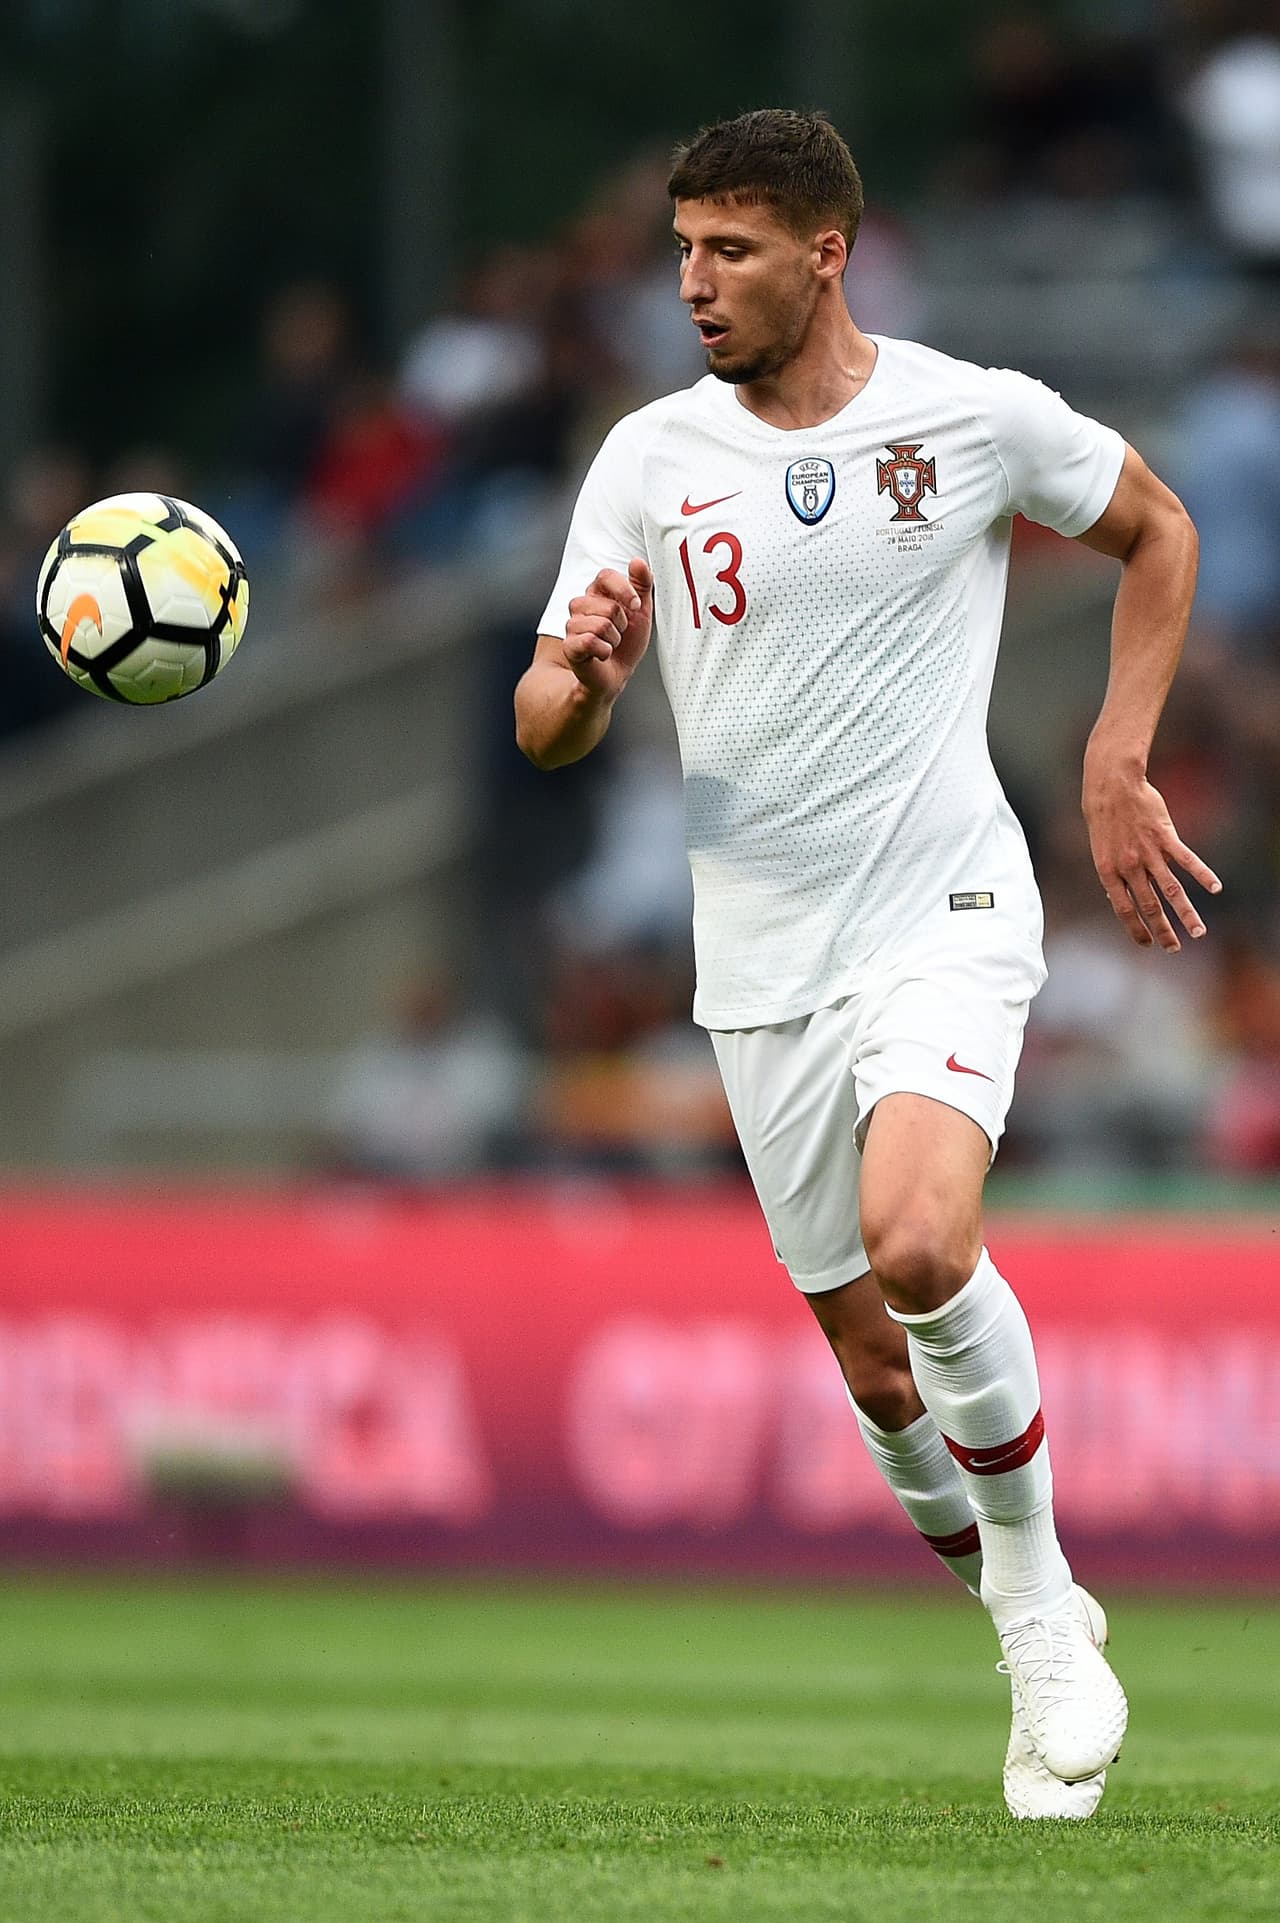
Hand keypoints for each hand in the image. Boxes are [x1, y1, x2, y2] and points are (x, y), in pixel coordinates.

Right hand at [564, 560, 653, 701]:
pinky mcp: (570, 646)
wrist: (614, 676)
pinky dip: (605, 651)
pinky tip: (602, 654)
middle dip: (622, 624)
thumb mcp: (641, 612)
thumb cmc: (625, 645)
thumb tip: (638, 561)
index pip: (606, 575)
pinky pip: (591, 641)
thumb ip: (642, 585)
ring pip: (602, 625)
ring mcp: (573, 625)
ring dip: (614, 640)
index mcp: (598, 594)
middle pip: (609, 605)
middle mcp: (582, 606)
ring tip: (610, 645)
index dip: (624, 590)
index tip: (635, 606)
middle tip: (618, 634)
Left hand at [1083, 767, 1221, 950]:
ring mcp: (1148, 852)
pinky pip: (1187, 860)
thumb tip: (1114, 896)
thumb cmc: (1104, 817)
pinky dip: (1202, 874)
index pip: (1124, 910)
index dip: (1136, 929)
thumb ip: (1112, 873)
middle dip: (1164, 931)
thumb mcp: (1100, 849)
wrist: (1112, 785)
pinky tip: (1214, 888)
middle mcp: (1129, 866)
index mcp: (1109, 871)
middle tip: (1175, 949)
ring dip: (1186, 913)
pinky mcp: (1166, 837)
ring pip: (1171, 890)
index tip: (1147, 944)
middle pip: (1150, 906)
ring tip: (1198, 932)